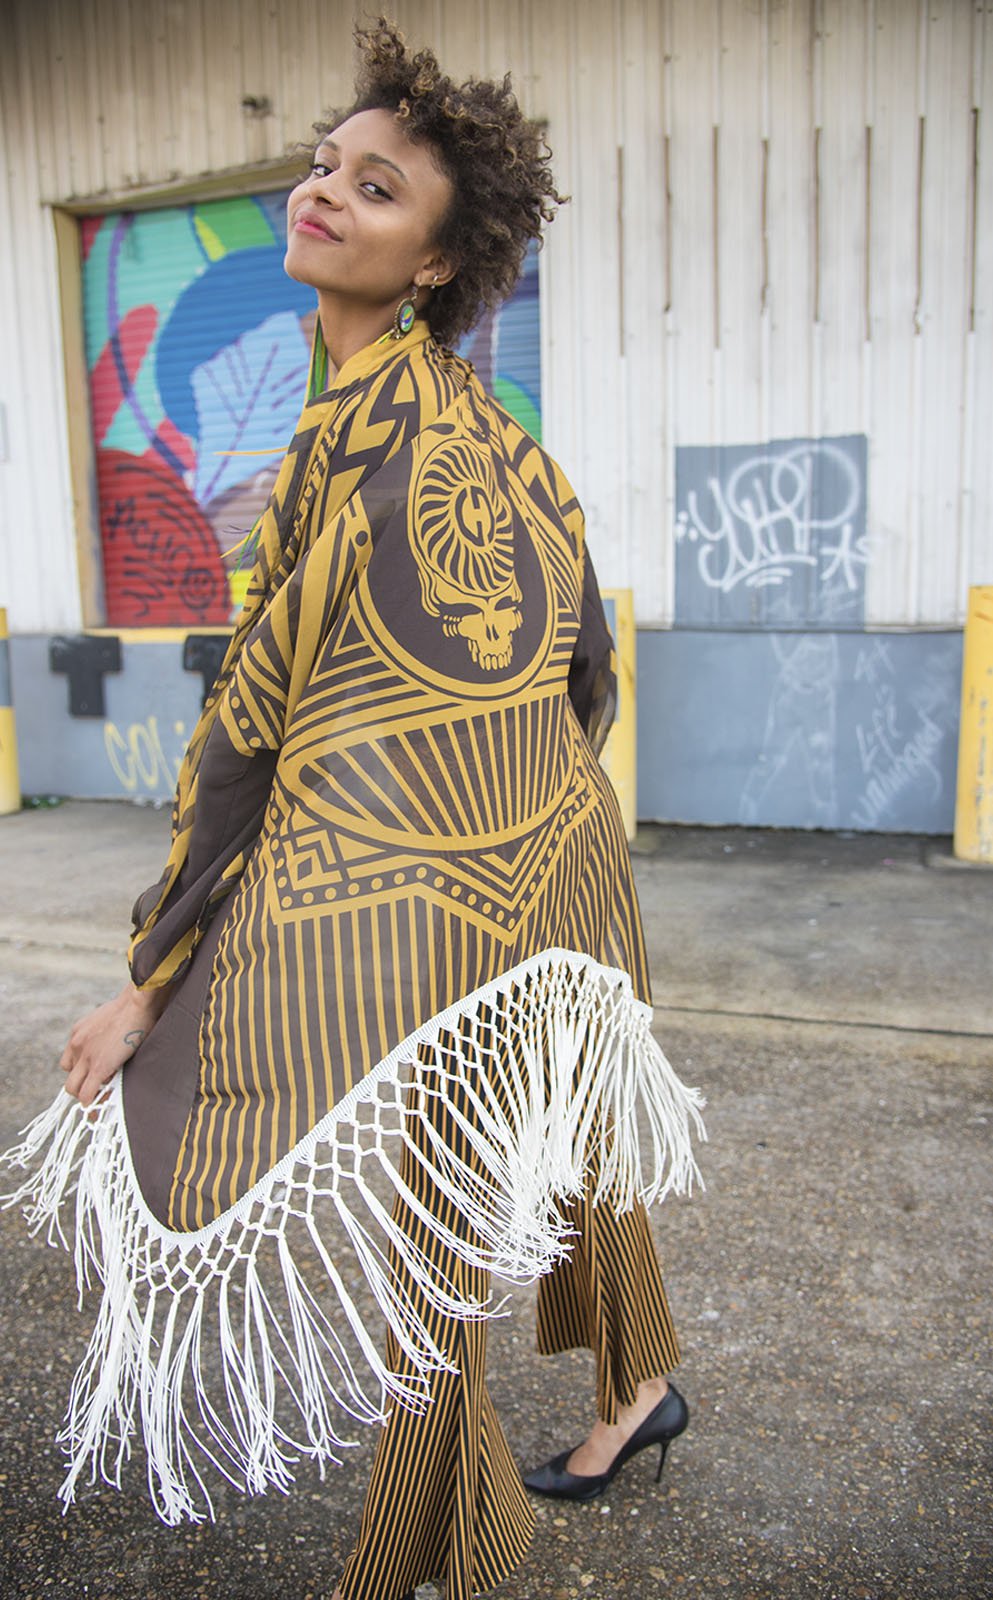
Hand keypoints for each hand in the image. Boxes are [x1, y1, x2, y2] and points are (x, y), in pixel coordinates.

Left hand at [60, 983, 171, 1108]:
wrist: (137, 1003)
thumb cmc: (133, 1006)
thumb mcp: (109, 1019)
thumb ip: (105, 1034)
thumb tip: (117, 1044)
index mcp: (78, 1033)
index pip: (69, 1061)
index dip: (82, 1072)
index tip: (94, 1077)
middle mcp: (76, 1045)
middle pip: (68, 1076)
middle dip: (81, 1086)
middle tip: (98, 1091)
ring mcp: (86, 1057)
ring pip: (72, 1088)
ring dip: (84, 1095)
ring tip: (100, 1099)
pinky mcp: (99, 1067)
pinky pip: (88, 1094)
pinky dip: (92, 1102)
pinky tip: (100, 1106)